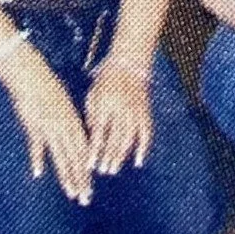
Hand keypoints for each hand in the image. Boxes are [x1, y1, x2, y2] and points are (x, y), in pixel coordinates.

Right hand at [0, 47, 93, 203]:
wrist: (32, 75)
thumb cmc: (48, 88)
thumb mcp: (63, 106)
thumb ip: (67, 124)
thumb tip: (74, 140)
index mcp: (73, 122)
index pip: (83, 152)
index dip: (85, 171)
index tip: (88, 187)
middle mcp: (65, 127)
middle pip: (75, 158)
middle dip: (81, 180)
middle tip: (85, 198)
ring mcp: (50, 127)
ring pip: (61, 156)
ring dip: (66, 176)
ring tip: (72, 193)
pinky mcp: (34, 125)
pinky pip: (37, 145)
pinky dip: (37, 159)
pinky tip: (38, 174)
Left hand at [85, 54, 154, 173]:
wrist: (130, 62)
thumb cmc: (107, 78)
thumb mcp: (94, 94)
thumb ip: (92, 116)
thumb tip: (92, 140)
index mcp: (105, 103)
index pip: (98, 133)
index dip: (94, 150)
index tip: (88, 165)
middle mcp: (121, 109)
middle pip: (114, 139)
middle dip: (107, 157)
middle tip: (102, 171)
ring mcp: (136, 111)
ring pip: (129, 139)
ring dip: (121, 156)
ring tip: (113, 169)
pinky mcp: (146, 112)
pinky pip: (146, 134)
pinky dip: (143, 149)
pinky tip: (138, 162)